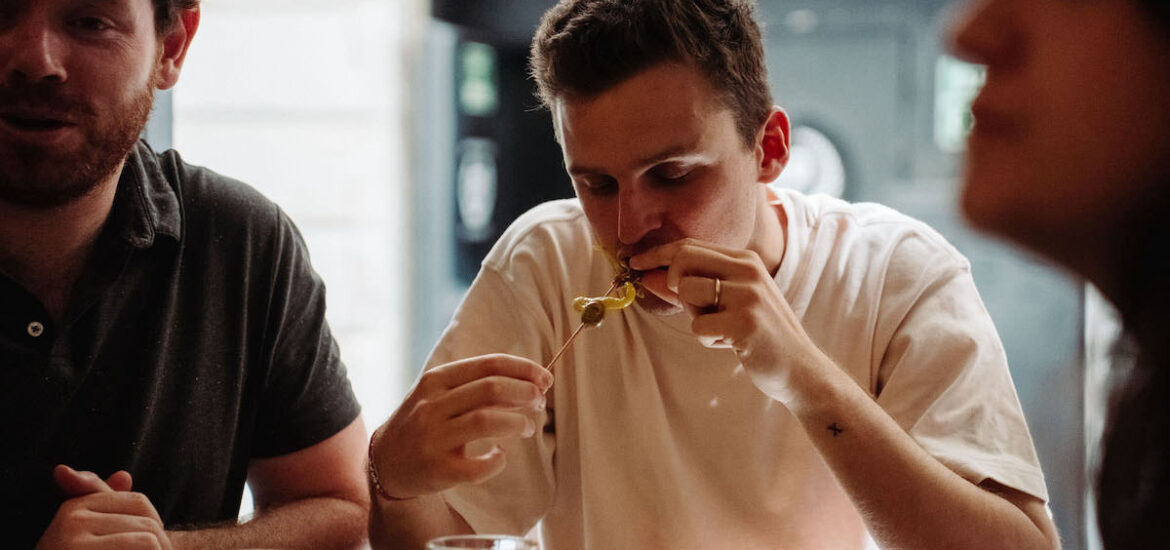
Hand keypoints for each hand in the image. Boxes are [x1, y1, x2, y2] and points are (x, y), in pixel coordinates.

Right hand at [35, 465, 172, 549]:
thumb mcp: (88, 534)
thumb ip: (105, 506)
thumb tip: (124, 475)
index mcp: (73, 508)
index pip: (139, 503)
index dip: (155, 526)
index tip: (155, 546)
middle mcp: (70, 521)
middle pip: (147, 523)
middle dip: (161, 547)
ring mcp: (73, 543)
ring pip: (148, 541)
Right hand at [371, 354, 552, 499]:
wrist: (385, 463)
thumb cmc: (425, 422)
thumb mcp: (440, 394)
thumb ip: (477, 385)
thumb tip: (530, 381)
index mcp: (436, 380)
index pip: (488, 364)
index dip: (523, 369)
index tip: (545, 378)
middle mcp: (431, 406)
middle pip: (491, 389)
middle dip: (525, 393)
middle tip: (539, 402)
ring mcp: (432, 438)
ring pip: (487, 421)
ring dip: (517, 422)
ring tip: (527, 427)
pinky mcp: (437, 470)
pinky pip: (479, 466)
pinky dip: (498, 460)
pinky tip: (500, 456)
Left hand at [630, 238, 831, 403]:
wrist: (799, 368)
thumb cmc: (758, 334)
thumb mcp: (727, 303)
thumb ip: (691, 288)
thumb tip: (648, 276)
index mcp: (745, 260)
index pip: (690, 245)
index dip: (657, 253)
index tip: (634, 262)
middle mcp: (748, 270)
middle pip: (683, 259)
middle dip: (671, 281)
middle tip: (688, 304)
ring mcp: (748, 295)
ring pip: (687, 292)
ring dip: (695, 317)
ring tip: (720, 328)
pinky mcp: (745, 323)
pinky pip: (698, 327)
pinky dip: (707, 340)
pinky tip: (730, 344)